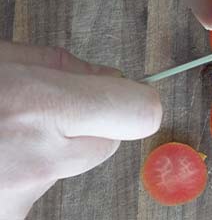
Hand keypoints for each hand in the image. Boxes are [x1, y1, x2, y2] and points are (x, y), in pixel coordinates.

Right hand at [0, 41, 161, 218]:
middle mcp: (36, 159)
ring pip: (71, 166)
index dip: (137, 100)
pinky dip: (25, 170)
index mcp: (36, 105)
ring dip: (50, 149)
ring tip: (7, 133)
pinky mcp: (10, 219)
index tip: (130, 93)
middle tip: (41, 110)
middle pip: (107, 144)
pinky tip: (0, 155)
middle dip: (87, 123)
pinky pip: (39, 188)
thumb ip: (61, 64)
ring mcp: (20, 198)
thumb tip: (109, 77)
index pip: (139, 113)